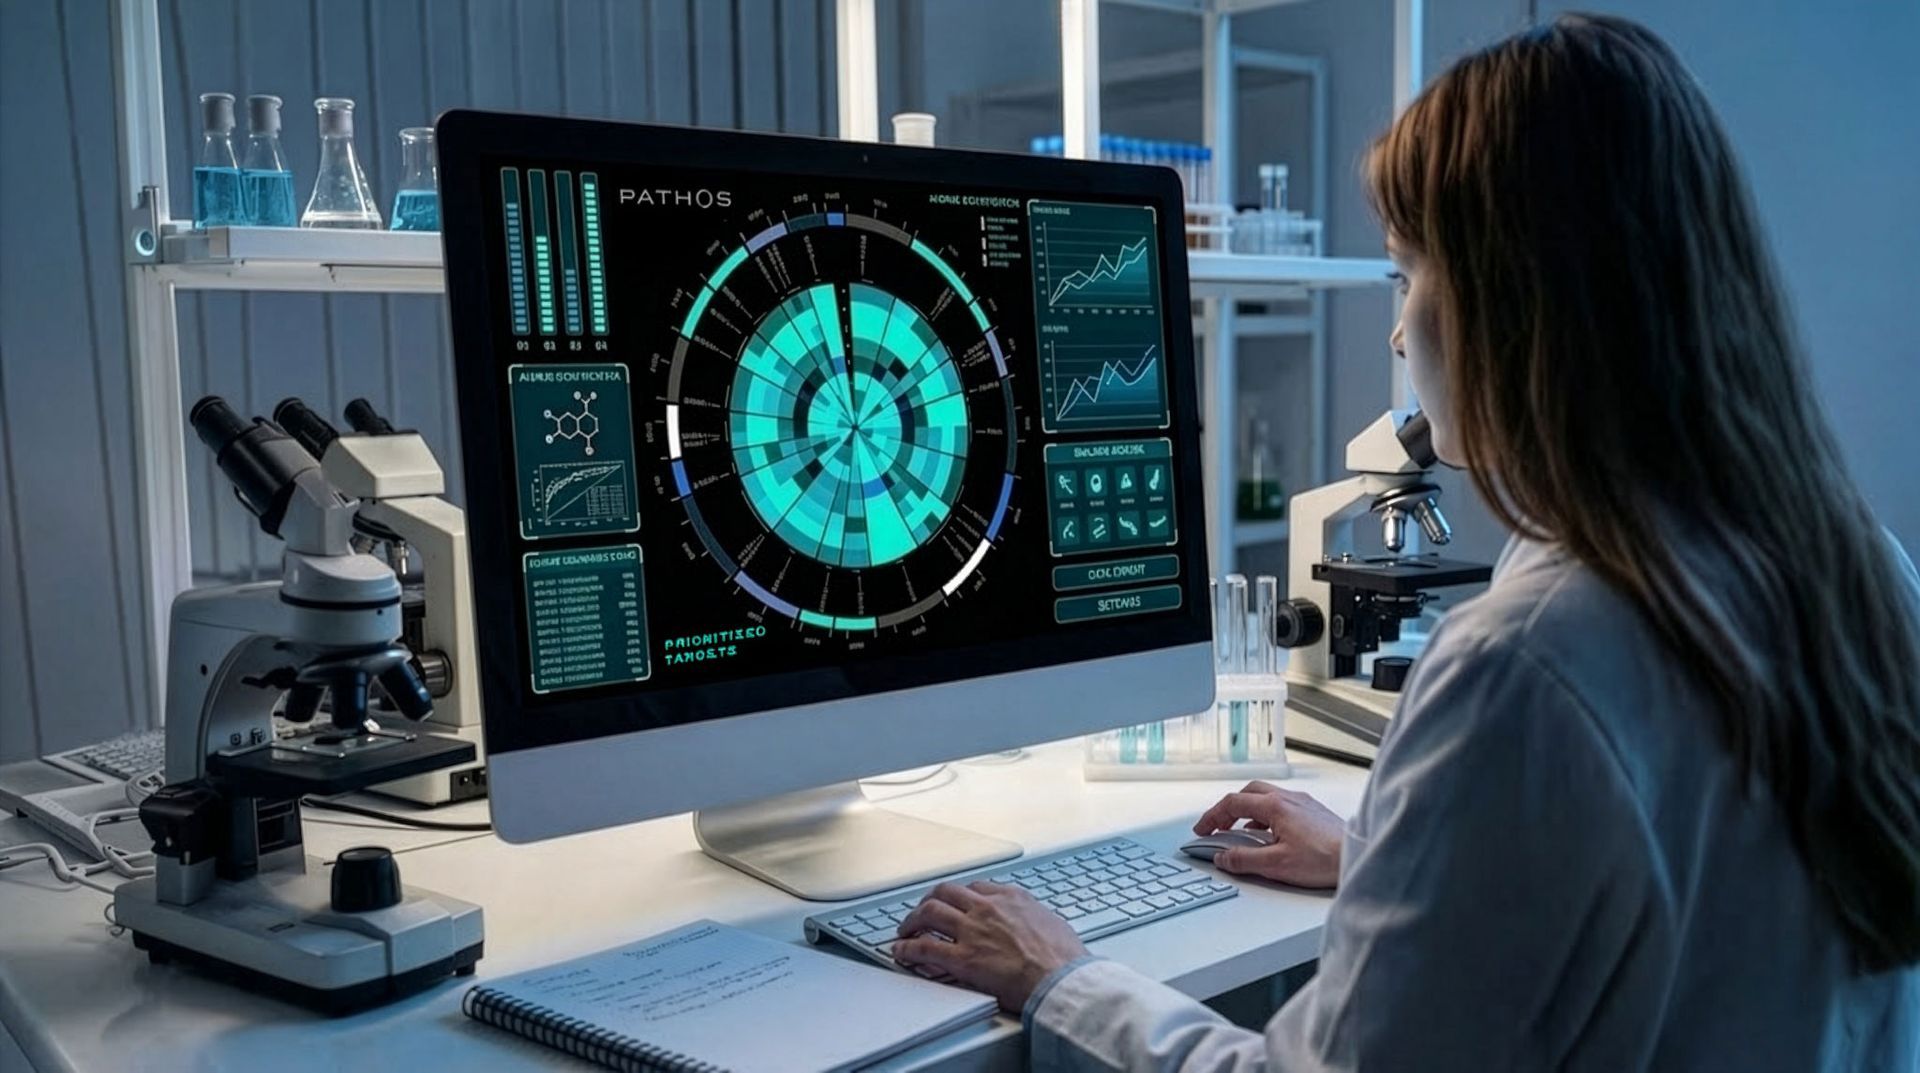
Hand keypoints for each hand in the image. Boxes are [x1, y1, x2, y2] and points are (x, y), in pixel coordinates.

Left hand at [892, 881, 1089, 1011]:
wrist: (1062, 979)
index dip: (959, 895)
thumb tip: (1034, 923)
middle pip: (946, 892)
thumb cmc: (1064, 959)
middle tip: (922, 911)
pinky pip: (926, 948)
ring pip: (930, 912)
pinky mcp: (963, 959)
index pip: (975, 887)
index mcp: (1011, 898)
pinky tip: (901, 952)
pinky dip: (908, 948)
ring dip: (912, 920)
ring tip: (905, 930)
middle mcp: (988, 908)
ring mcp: (973, 931)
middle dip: (929, 900)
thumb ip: (1034, 918)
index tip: (954, 903)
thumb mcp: (1052, 923)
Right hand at [1193, 781, 1344, 888]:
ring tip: (1242, 831)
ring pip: (1266, 797)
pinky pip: (1282, 805)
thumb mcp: (1275, 865)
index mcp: (1275, 806)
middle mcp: (1289, 798)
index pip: (1232, 803)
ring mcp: (1303, 803)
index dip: (1212, 817)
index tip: (1203, 830)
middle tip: (1219, 826)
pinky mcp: (1315, 812)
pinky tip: (1271, 834)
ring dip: (1248, 811)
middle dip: (1229, 808)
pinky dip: (1267, 815)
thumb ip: (1244, 860)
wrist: (1357, 856)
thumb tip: (1223, 858)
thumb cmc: (1325, 859)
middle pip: (1248, 793)